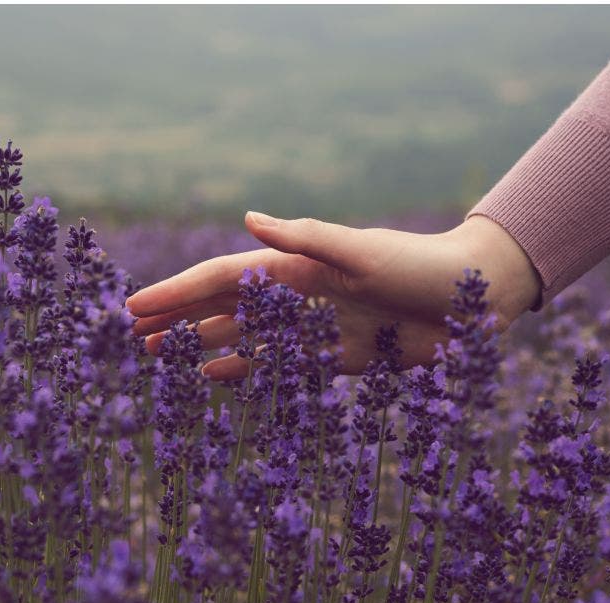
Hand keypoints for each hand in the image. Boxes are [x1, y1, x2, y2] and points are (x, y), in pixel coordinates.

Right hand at [125, 212, 540, 379]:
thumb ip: (307, 239)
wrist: (474, 299)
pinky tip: (216, 378)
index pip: (221, 279)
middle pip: (223, 308)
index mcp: (295, 266)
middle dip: (179, 319)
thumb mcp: (364, 251)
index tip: (135, 309)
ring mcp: (312, 327)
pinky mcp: (335, 356)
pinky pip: (279, 366)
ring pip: (243, 337)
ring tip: (162, 356)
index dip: (177, 293)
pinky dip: (245, 370)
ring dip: (202, 344)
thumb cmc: (421, 266)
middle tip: (135, 337)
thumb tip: (248, 218)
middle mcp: (296, 296)